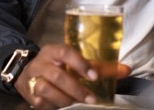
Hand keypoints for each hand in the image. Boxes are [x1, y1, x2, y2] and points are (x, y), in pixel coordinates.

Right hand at [14, 44, 130, 109]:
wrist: (27, 71)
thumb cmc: (57, 65)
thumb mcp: (73, 61)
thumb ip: (98, 67)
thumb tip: (126, 70)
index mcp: (54, 51)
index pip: (66, 52)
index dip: (80, 64)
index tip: (94, 77)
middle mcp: (41, 62)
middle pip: (57, 75)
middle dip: (76, 89)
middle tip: (92, 99)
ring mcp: (32, 78)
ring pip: (46, 89)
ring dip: (65, 99)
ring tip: (76, 103)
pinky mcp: (28, 94)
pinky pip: (41, 103)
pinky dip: (54, 106)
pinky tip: (63, 105)